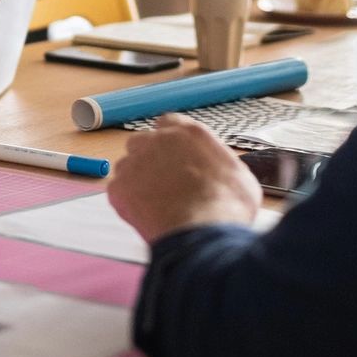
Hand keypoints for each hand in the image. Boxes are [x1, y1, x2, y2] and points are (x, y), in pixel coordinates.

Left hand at [106, 114, 262, 243]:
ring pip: (127, 165)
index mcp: (189, 133)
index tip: (171, 155)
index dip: (168, 141)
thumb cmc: (226, 207)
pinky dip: (127, 202)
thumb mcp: (238, 174)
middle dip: (148, 158)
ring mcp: (135, 163)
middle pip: (142, 141)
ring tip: (154, 202)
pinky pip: (117, 190)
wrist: (203, 233)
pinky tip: (145, 214)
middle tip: (161, 181)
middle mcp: (159, 140)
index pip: (168, 123)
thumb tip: (219, 169)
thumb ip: (219, 162)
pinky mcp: (119, 187)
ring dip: (136, 179)